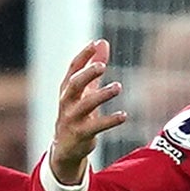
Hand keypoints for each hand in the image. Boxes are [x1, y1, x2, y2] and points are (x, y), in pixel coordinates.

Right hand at [50, 40, 126, 185]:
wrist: (65, 148)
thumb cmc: (76, 113)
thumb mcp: (84, 90)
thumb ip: (93, 67)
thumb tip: (103, 42)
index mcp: (67, 90)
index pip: (72, 68)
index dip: (83, 56)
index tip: (96, 43)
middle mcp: (67, 102)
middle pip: (74, 84)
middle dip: (87, 74)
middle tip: (102, 66)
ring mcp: (72, 119)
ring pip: (86, 105)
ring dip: (102, 95)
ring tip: (118, 87)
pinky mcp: (81, 134)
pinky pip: (96, 126)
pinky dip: (110, 120)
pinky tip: (124, 115)